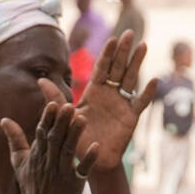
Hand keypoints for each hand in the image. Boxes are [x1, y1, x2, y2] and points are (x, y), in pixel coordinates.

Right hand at [0, 100, 98, 193]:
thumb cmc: (31, 186)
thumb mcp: (19, 162)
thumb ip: (14, 139)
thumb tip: (3, 120)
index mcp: (37, 155)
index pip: (42, 133)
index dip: (47, 119)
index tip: (52, 104)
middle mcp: (49, 162)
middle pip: (56, 139)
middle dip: (62, 123)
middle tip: (69, 106)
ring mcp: (62, 173)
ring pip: (68, 151)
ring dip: (75, 135)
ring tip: (82, 118)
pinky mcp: (75, 184)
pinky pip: (82, 170)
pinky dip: (88, 159)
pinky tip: (96, 146)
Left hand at [40, 30, 157, 170]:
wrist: (91, 160)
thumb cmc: (76, 138)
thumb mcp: (64, 117)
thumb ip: (55, 99)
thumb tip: (40, 80)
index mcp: (94, 91)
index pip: (101, 68)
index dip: (107, 54)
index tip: (112, 38)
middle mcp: (109, 93)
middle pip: (117, 68)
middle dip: (123, 51)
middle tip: (128, 33)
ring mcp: (122, 103)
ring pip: (131, 79)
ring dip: (137, 63)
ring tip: (143, 45)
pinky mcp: (131, 117)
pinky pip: (141, 102)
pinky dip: (147, 92)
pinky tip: (154, 80)